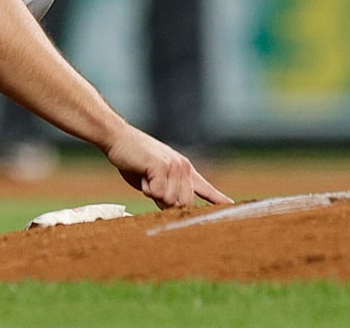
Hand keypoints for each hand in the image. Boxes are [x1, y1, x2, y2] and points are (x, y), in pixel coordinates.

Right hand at [104, 127, 232, 208]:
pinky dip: (147, 188)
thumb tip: (174, 211)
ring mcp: (175, 166)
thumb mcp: (154, 180)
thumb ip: (167, 193)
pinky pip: (159, 193)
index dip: (218, 199)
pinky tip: (142, 174)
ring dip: (154, 194)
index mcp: (184, 169)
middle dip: (165, 202)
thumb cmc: (133, 160)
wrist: (117, 138)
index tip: (232, 206)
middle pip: (184, 204)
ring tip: (145, 176)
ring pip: (170, 201)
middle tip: (151, 185)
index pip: (205, 187)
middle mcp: (183, 167)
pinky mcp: (163, 166)